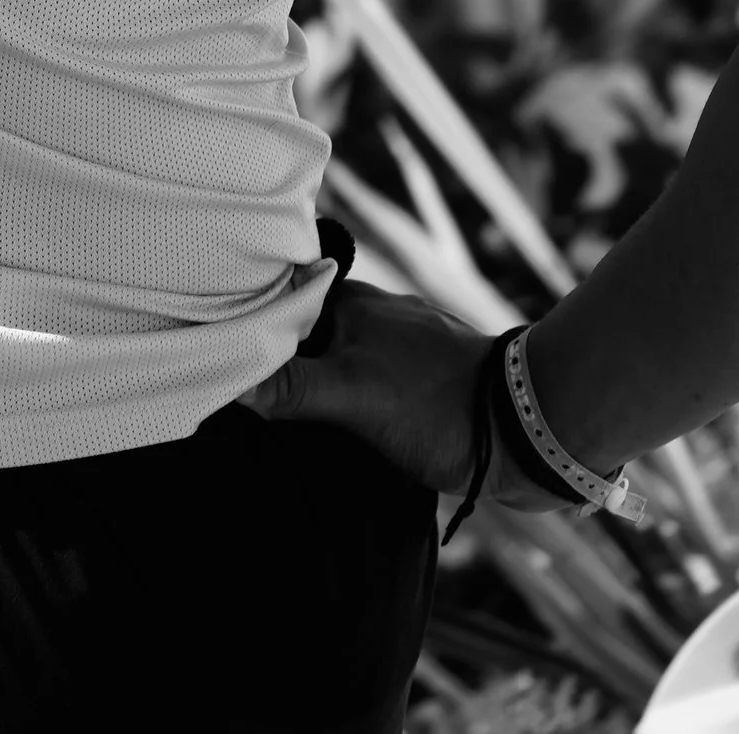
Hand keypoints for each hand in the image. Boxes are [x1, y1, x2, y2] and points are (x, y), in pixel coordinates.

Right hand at [243, 281, 545, 506]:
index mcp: (349, 304)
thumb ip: (291, 387)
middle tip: (240, 398)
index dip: (245, 329)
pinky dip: (350, 402)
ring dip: (316, 387)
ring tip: (284, 425)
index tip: (212, 353)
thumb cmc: (436, 402)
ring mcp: (402, 348)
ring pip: (339, 361)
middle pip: (306, 336)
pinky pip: (370, 383)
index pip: (278, 306)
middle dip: (278, 362)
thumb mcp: (353, 396)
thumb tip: (222, 377)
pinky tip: (342, 433)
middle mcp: (373, 316)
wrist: (526, 431)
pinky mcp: (424, 381)